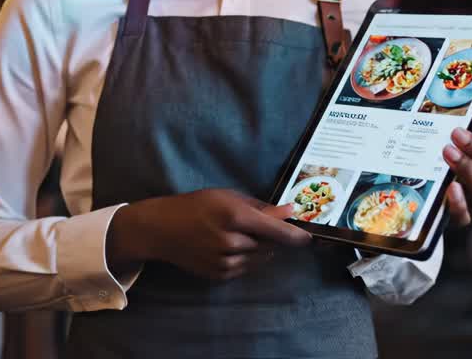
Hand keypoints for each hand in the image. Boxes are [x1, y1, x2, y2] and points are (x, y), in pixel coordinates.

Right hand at [107, 189, 310, 280]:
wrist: (162, 229)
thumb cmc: (196, 206)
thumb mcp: (228, 197)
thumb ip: (261, 207)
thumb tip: (289, 211)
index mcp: (235, 216)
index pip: (277, 232)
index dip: (297, 236)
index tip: (309, 238)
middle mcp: (231, 241)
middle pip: (271, 246)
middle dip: (272, 238)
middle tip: (256, 226)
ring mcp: (224, 261)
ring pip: (260, 258)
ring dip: (259, 248)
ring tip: (238, 234)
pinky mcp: (219, 275)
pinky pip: (246, 268)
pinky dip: (246, 258)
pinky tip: (229, 246)